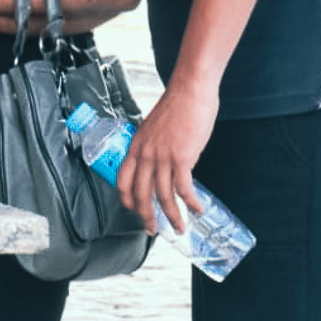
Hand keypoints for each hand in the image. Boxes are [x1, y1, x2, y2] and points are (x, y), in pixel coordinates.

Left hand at [114, 79, 218, 234]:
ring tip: (180, 227)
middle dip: (147, 217)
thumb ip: (154, 145)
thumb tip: (161, 161)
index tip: (134, 211)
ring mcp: (162, 157)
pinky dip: (191, 203)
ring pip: (163, 196)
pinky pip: (184, 189)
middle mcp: (145, 154)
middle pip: (140, 194)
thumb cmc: (176, 106)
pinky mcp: (182, 157)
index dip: (127, 200)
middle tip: (154, 230)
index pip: (123, 180)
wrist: (189, 90)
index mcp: (136, 145)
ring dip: (172, 216)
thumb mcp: (154, 127)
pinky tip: (197, 209)